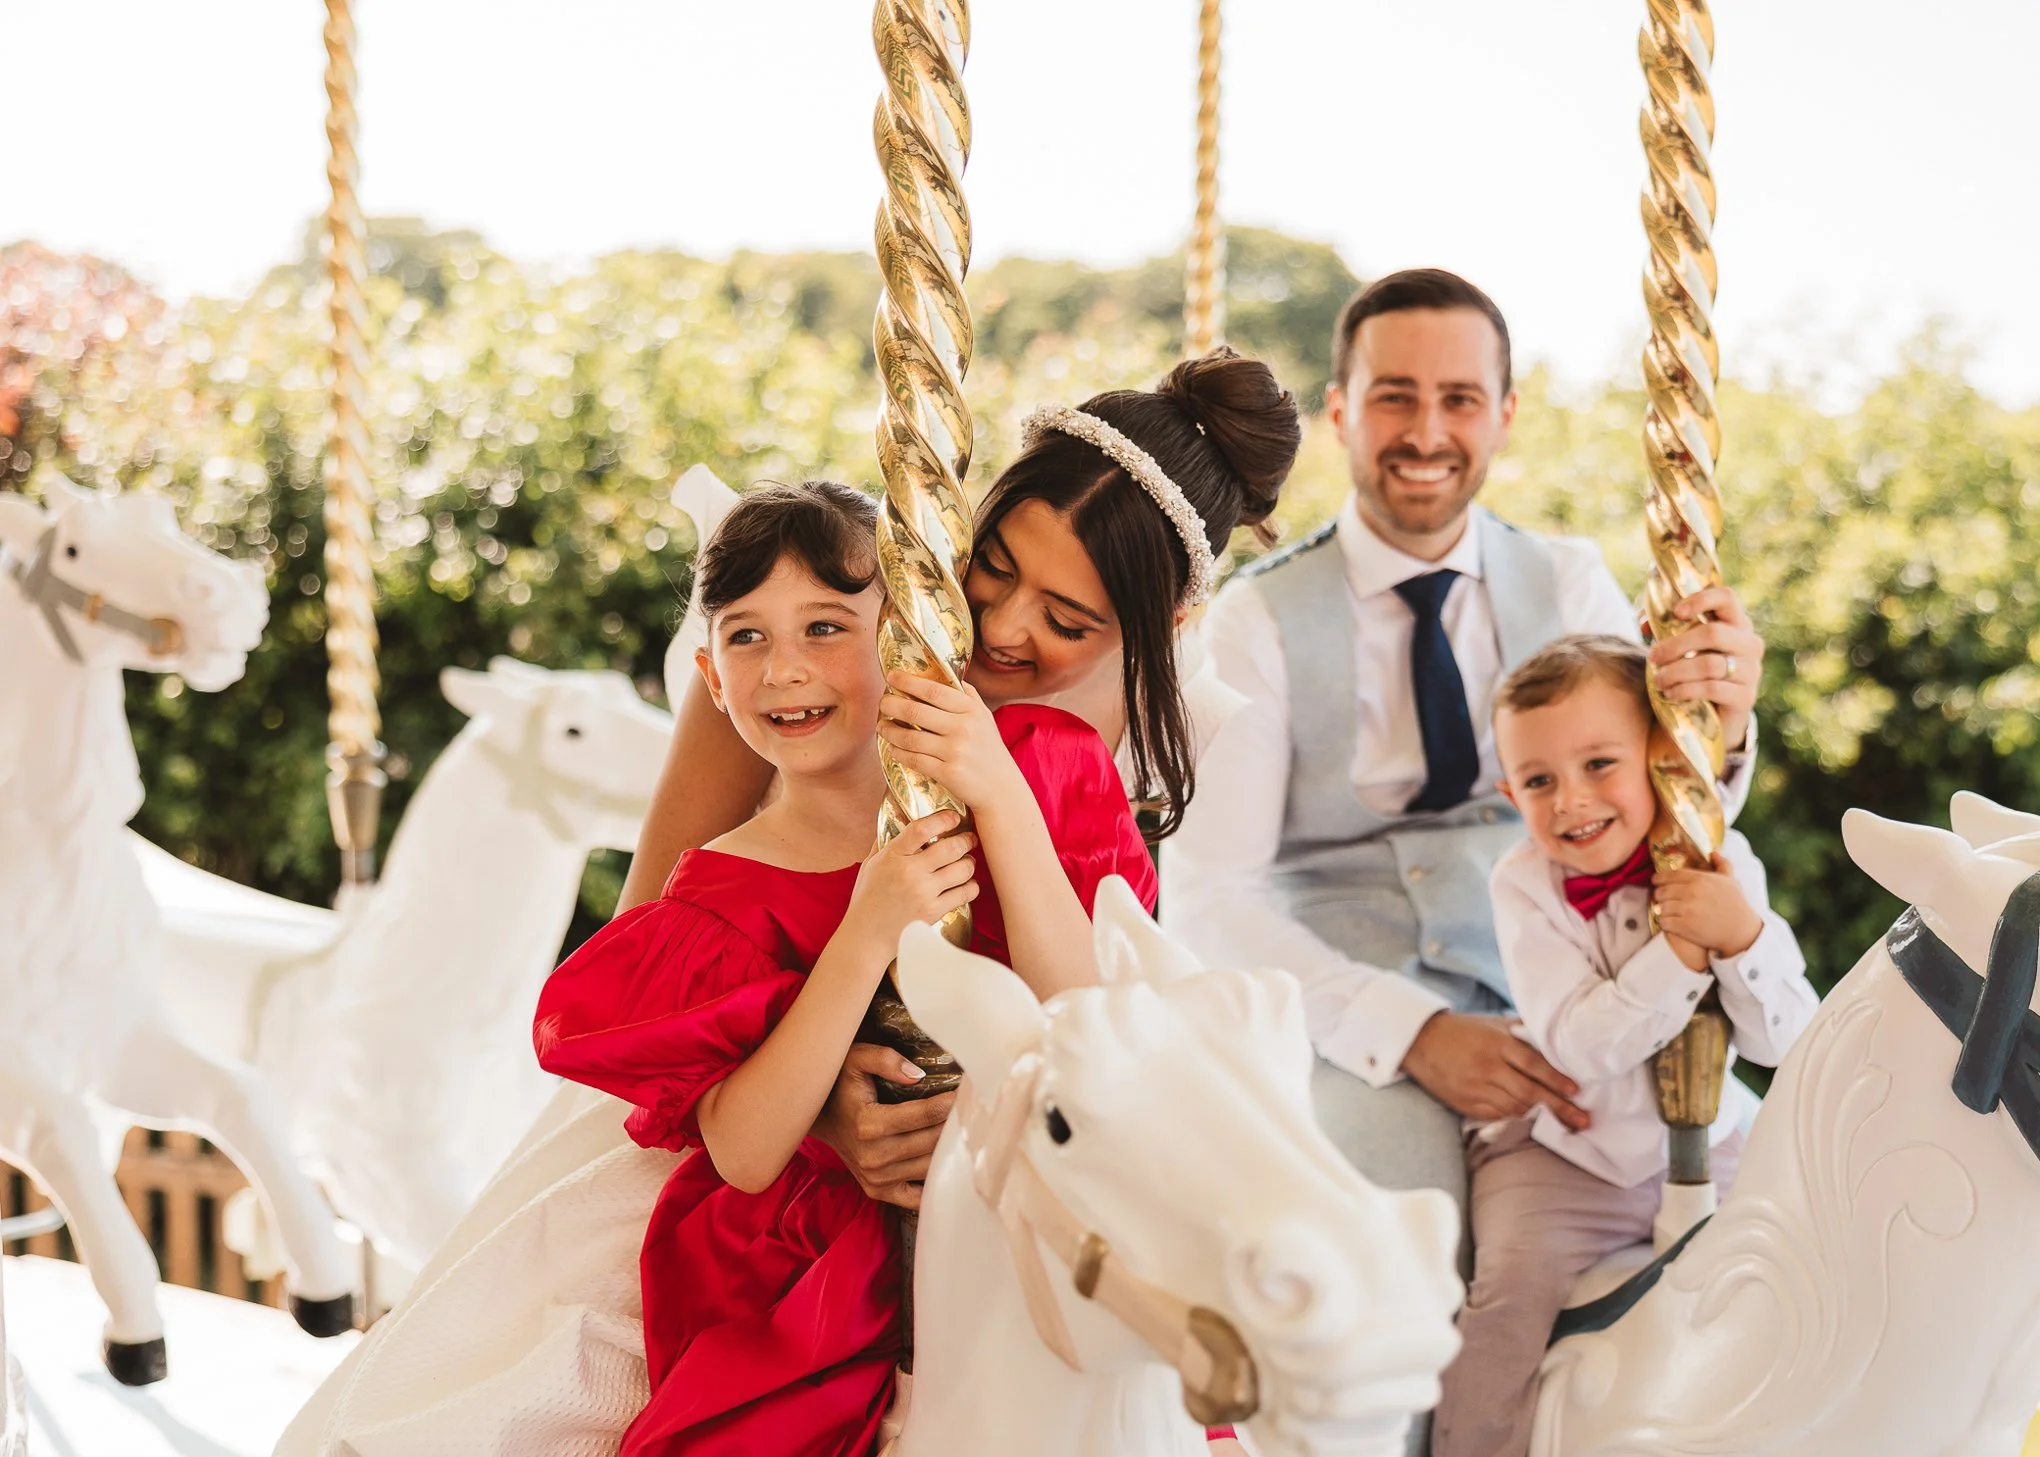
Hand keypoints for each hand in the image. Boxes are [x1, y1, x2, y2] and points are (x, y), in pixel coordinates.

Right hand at [811, 1043, 955, 1209]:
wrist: (819, 1119)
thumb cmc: (842, 1086)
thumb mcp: (855, 1059)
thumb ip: (884, 1059)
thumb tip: (918, 1075)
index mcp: (870, 1124)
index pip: (925, 1114)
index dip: (952, 1102)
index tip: (970, 1090)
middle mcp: (874, 1157)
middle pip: (932, 1141)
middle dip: (957, 1123)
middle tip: (977, 1109)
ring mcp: (877, 1179)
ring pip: (931, 1166)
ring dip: (951, 1149)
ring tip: (967, 1130)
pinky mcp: (879, 1191)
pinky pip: (918, 1196)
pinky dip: (936, 1181)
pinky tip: (950, 1164)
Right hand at [842, 809, 978, 958]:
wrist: (866, 936)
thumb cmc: (868, 898)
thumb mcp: (871, 865)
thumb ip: (885, 842)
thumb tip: (896, 817)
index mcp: (892, 856)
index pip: (922, 828)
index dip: (944, 819)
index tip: (954, 817)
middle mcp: (910, 872)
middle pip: (951, 847)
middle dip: (967, 840)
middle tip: (970, 840)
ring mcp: (923, 893)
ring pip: (963, 869)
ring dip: (970, 863)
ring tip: (967, 863)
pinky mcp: (934, 912)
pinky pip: (965, 893)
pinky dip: (971, 887)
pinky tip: (967, 885)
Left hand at [877, 670, 1026, 813]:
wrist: (1001, 788)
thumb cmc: (989, 751)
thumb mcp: (984, 718)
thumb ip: (968, 696)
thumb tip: (949, 676)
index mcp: (971, 710)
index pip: (934, 690)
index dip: (909, 681)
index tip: (892, 676)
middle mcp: (964, 728)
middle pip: (916, 711)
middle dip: (892, 705)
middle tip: (882, 703)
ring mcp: (956, 751)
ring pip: (911, 737)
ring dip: (890, 731)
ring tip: (882, 727)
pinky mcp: (948, 773)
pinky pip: (914, 759)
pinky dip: (899, 752)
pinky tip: (893, 748)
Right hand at [1402, 1012, 1590, 1130]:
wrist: (1420, 1042)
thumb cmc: (1463, 1031)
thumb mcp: (1492, 1024)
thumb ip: (1521, 1032)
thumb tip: (1555, 1038)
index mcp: (1496, 1044)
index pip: (1532, 1063)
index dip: (1556, 1079)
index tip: (1576, 1091)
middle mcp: (1487, 1067)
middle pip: (1528, 1091)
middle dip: (1558, 1107)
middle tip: (1582, 1120)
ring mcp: (1475, 1088)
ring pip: (1514, 1107)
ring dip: (1540, 1118)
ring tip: (1564, 1127)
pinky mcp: (1465, 1103)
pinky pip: (1496, 1115)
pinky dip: (1516, 1120)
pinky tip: (1533, 1124)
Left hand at [1648, 584, 1763, 753]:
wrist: (1712, 717)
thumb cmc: (1693, 673)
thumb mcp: (1679, 648)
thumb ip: (1662, 629)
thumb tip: (1644, 622)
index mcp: (1735, 624)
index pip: (1726, 597)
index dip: (1701, 599)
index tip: (1676, 613)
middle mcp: (1749, 644)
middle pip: (1713, 633)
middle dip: (1676, 645)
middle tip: (1653, 658)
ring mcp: (1750, 671)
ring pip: (1709, 664)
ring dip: (1676, 672)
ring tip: (1658, 681)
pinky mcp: (1745, 698)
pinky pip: (1711, 689)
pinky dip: (1684, 690)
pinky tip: (1670, 694)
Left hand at [1653, 852, 1762, 959]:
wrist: (1741, 931)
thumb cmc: (1736, 904)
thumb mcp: (1730, 880)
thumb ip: (1722, 864)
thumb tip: (1713, 852)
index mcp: (1700, 879)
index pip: (1670, 875)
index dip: (1659, 878)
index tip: (1655, 881)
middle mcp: (1691, 892)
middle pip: (1662, 891)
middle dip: (1660, 895)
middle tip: (1662, 898)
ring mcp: (1686, 910)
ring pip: (1660, 906)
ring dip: (1662, 909)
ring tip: (1667, 911)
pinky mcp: (1684, 926)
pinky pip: (1663, 922)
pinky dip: (1664, 922)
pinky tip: (1670, 922)